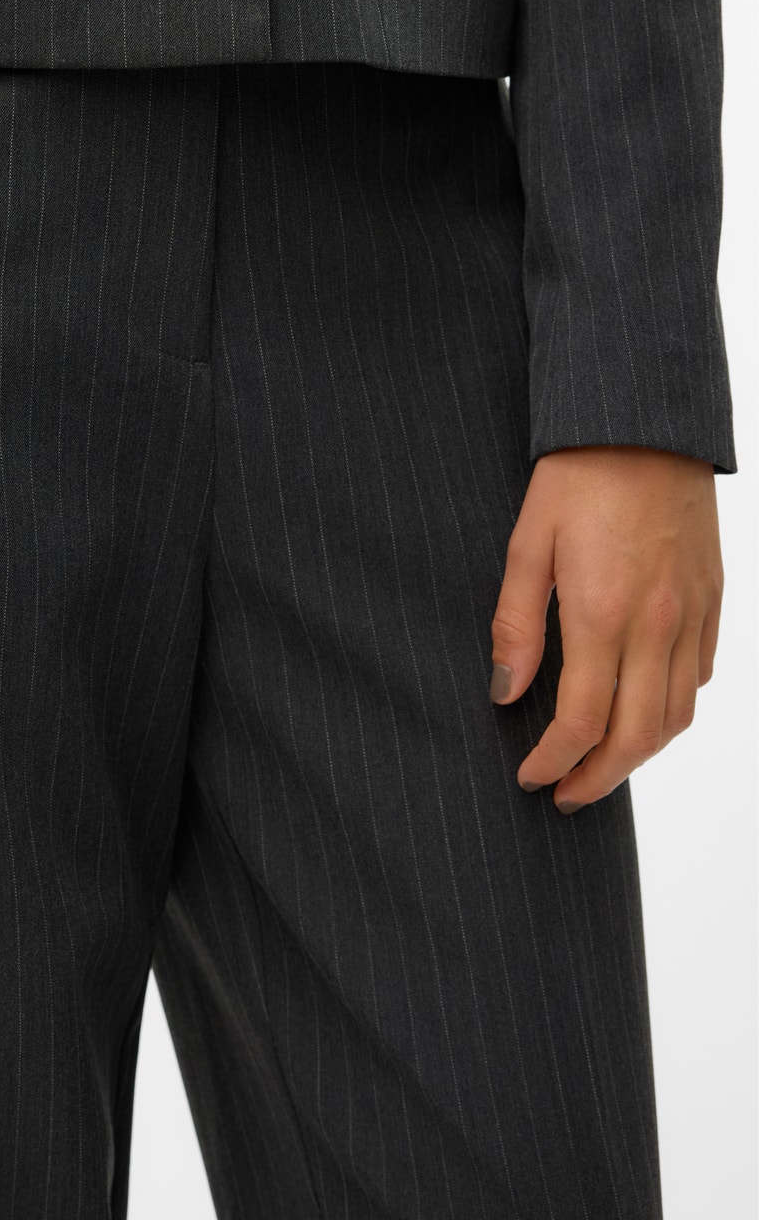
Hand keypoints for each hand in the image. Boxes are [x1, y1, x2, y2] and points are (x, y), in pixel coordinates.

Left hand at [489, 445, 722, 813]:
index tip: (529, 776)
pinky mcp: (713, 600)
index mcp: (603, 614)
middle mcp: (657, 625)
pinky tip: (643, 711)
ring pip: (677, 716)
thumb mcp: (526, 543)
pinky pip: (701, 676)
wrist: (645, 423)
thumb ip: (516, 624)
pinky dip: (673, 709)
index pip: (582, 721)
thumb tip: (505, 691)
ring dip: (639, 755)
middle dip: (598, 779)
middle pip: (636, 737)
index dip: (553, 762)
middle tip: (565, 796)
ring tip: (601, 767)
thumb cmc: (578, 476)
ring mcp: (692, 615)